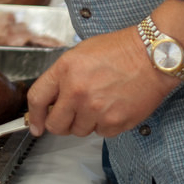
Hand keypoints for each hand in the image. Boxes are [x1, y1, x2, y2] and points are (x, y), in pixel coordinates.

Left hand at [26, 26, 177, 136]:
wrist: (150, 56)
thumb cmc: (117, 50)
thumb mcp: (79, 54)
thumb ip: (63, 76)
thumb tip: (52, 97)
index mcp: (65, 70)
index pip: (37, 98)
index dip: (34, 115)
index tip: (35, 124)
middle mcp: (77, 91)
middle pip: (56, 124)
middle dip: (59, 123)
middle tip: (68, 116)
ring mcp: (96, 109)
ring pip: (79, 131)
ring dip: (84, 122)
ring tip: (96, 103)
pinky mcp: (115, 122)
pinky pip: (101, 133)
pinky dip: (103, 125)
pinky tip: (111, 107)